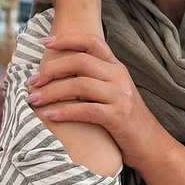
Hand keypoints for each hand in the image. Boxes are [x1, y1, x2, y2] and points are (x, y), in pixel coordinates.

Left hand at [25, 33, 164, 168]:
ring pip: (79, 85)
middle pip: (79, 61)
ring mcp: (120, 96)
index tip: (44, 42)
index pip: (91, 42)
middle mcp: (119, 76)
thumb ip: (93, 79)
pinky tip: (50, 115)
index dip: (66, 39)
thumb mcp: (112, 92)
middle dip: (51, 69)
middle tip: (32, 81)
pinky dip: (64, 111)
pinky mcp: (118, 116)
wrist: (152, 145)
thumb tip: (58, 74)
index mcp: (116, 67)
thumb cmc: (125, 120)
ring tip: (33, 99)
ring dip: (51, 91)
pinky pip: (85, 110)